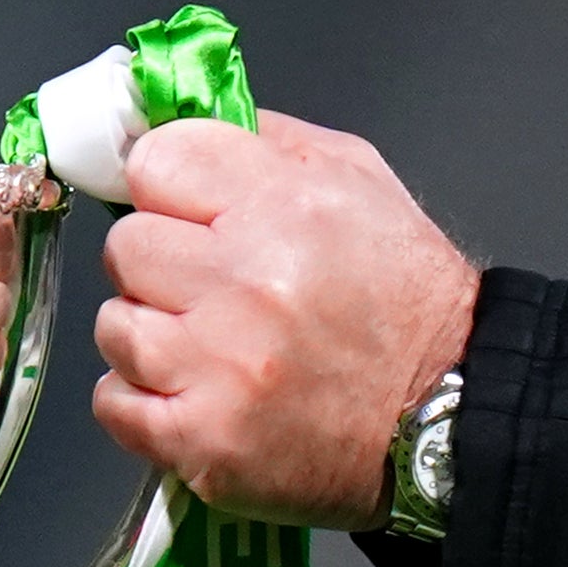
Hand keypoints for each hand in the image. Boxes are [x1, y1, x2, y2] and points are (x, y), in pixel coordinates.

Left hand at [89, 111, 478, 526]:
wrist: (454, 412)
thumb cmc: (405, 297)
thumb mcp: (359, 181)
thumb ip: (264, 144)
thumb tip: (173, 124)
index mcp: (284, 206)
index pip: (155, 163)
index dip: (168, 186)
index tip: (190, 211)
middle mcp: (246, 284)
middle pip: (125, 247)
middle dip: (160, 264)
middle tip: (208, 288)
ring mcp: (219, 369)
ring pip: (114, 327)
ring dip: (151, 336)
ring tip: (208, 348)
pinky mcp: (204, 442)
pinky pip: (113, 404)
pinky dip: (141, 402)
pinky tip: (192, 395)